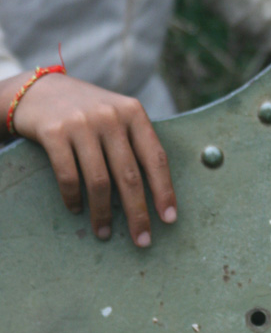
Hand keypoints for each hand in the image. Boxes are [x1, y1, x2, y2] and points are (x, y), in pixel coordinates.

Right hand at [8, 72, 176, 246]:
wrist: (39, 91)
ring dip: (103, 214)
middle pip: (130, 176)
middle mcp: (110, 116)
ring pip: (99, 181)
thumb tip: (158, 195)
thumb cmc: (88, 112)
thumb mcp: (118, 115)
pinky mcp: (54, 132)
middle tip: (143, 240)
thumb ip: (136, 142)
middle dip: (137, 213)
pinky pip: (69, 176)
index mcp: (133, 113)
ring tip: (104, 232)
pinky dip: (74, 198)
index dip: (164, 192)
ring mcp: (81, 123)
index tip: (169, 220)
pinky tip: (76, 209)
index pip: (156, 158)